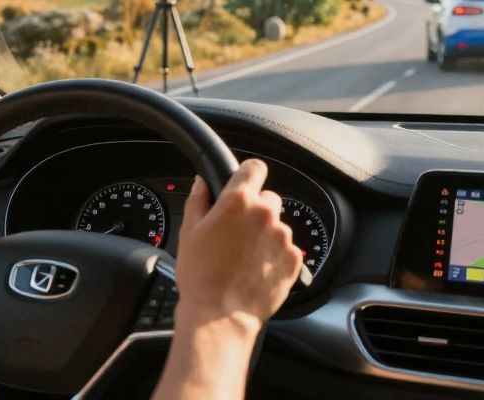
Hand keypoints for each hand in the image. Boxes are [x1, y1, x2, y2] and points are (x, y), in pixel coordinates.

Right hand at [172, 159, 302, 334]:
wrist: (220, 315)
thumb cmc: (201, 276)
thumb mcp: (189, 232)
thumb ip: (198, 199)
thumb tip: (202, 182)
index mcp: (238, 202)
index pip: (255, 168)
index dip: (248, 175)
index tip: (245, 183)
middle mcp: (265, 214)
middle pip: (268, 198)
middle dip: (256, 210)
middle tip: (238, 232)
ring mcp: (282, 237)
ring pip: (278, 226)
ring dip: (266, 235)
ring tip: (245, 258)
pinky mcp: (294, 259)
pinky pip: (287, 249)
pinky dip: (276, 256)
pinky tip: (257, 270)